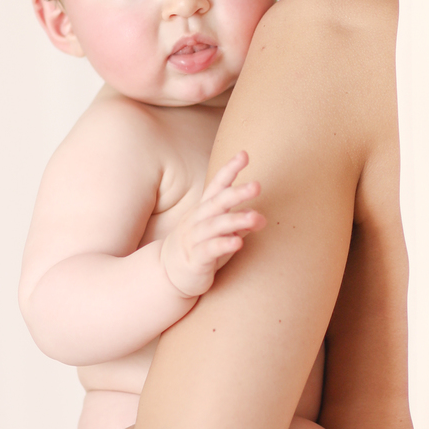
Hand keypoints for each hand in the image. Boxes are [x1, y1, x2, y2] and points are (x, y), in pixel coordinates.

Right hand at [159, 151, 264, 297]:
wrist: (167, 273)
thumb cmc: (199, 248)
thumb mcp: (219, 233)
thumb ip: (239, 225)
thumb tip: (261, 217)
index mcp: (204, 210)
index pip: (217, 185)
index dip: (230, 170)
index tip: (244, 154)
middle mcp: (198, 220)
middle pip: (217, 202)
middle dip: (237, 193)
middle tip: (257, 185)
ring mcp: (194, 239)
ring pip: (215, 226)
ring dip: (236, 220)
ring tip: (256, 217)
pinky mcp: (195, 259)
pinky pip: (210, 250)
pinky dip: (224, 244)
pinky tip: (238, 242)